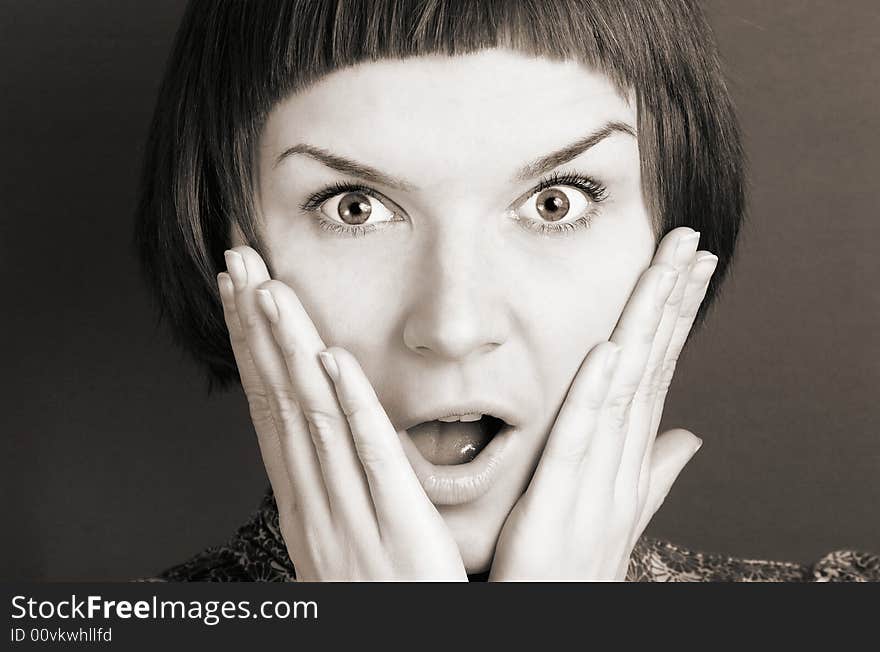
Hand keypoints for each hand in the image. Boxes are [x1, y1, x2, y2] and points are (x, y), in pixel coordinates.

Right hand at [217, 246, 466, 580]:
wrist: (402, 642)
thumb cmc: (375, 594)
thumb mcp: (335, 534)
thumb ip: (325, 479)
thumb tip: (309, 429)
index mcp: (302, 496)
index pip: (267, 406)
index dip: (250, 345)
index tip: (238, 292)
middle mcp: (315, 497)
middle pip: (279, 398)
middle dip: (255, 327)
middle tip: (238, 261)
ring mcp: (351, 511)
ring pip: (313, 416)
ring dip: (289, 350)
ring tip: (270, 290)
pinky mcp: (399, 526)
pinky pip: (372, 458)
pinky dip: (351, 407)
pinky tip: (334, 361)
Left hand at [489, 227, 717, 580]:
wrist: (558, 617)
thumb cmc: (577, 562)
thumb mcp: (619, 507)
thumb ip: (652, 471)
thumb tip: (689, 437)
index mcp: (629, 455)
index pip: (659, 372)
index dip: (676, 318)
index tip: (691, 267)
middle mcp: (624, 460)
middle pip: (653, 366)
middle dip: (672, 302)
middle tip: (689, 242)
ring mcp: (599, 480)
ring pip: (628, 390)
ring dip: (646, 328)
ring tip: (664, 270)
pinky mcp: (563, 502)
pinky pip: (581, 441)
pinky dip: (596, 395)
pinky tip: (608, 349)